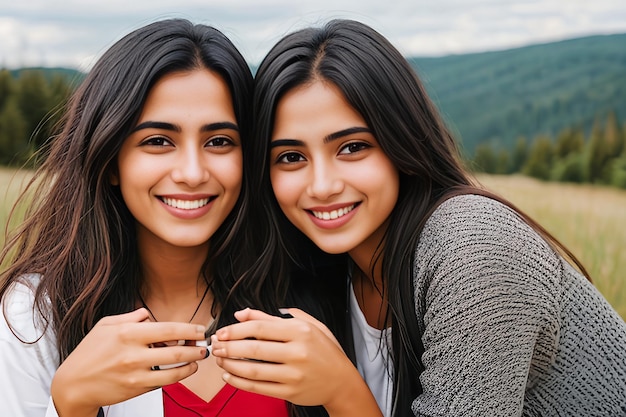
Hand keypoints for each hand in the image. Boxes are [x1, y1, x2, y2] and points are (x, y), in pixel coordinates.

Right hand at [51, 308, 207, 416]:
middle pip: (177, 350)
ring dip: (192, 364)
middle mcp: (133, 354)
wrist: (73, 385)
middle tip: (205, 345)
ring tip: (198, 358)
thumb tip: (148, 315)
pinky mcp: (137, 389)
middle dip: (196, 347)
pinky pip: (164, 382)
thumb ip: (130, 318)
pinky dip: (179, 376)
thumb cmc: (89, 354)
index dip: (189, 329)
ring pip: (174, 370)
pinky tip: (184, 370)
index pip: (168, 328)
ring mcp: (136, 373)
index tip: (199, 330)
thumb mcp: (105, 326)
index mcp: (128, 333)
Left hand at [211, 308, 381, 416]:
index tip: (221, 332)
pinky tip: (229, 376)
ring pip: (252, 370)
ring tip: (220, 361)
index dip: (235, 330)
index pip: (259, 328)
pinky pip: (258, 387)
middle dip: (228, 347)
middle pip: (253, 348)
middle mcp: (297, 352)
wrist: (341, 381)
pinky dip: (239, 382)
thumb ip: (272, 318)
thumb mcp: (306, 325)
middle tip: (215, 346)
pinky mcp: (290, 392)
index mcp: (300, 331)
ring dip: (230, 365)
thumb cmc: (323, 350)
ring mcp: (293, 374)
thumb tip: (242, 313)